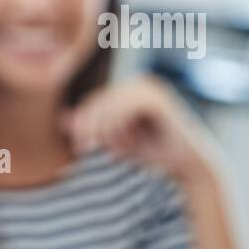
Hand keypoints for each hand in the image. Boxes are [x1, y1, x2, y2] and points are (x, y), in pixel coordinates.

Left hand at [61, 76, 219, 185]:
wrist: (187, 165)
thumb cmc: (153, 153)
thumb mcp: (114, 142)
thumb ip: (91, 129)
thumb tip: (62, 119)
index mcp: (129, 90)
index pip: (93, 101)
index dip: (83, 123)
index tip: (81, 148)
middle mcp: (140, 83)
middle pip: (98, 100)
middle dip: (89, 126)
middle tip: (87, 149)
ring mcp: (150, 87)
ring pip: (109, 103)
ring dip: (104, 128)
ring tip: (113, 147)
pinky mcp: (158, 98)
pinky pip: (125, 107)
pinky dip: (119, 124)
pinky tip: (125, 142)